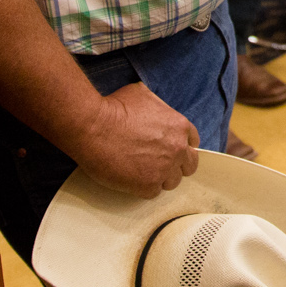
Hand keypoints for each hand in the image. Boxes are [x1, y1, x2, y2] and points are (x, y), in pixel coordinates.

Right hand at [67, 83, 200, 198]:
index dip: (181, 146)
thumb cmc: (113, 107)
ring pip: (172, 181)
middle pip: (188, 165)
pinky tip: (131, 179)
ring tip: (142, 172)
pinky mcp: (147, 186)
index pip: (192, 143)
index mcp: (179, 126)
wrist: (92, 126)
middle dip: (177, 165)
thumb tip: (155, 110)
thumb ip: (157, 107)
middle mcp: (177, 149)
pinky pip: (153, 192)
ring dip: (160, 178)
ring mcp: (163, 169)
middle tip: (159, 164)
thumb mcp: (143, 94)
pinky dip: (143, 187)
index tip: (170, 150)